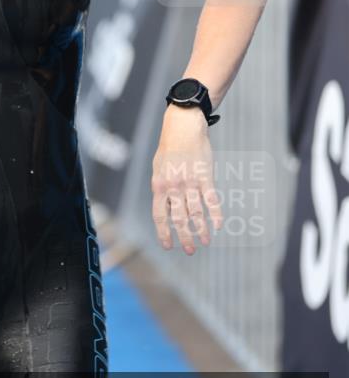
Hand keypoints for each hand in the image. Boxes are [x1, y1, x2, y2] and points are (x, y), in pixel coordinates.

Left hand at [151, 107, 222, 254]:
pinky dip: (216, 214)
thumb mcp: (158, 168)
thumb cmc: (169, 148)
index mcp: (159, 185)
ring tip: (205, 241)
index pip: (160, 216)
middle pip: (179, 219)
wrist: (183, 126)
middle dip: (185, 237)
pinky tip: (219, 225)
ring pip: (196, 213)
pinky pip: (211, 199)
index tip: (169, 246)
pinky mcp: (205, 176)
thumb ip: (161, 189)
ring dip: (201, 230)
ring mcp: (190, 182)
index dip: (164, 233)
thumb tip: (164, 208)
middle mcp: (173, 186)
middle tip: (190, 250)